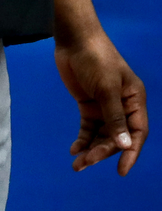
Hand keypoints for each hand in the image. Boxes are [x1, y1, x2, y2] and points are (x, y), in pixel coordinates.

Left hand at [55, 32, 147, 175]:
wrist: (73, 39)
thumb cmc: (96, 59)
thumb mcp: (107, 88)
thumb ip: (115, 117)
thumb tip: (125, 145)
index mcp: (135, 100)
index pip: (137, 132)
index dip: (131, 152)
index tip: (121, 171)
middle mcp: (122, 106)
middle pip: (117, 136)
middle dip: (103, 151)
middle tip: (87, 162)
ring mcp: (104, 106)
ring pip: (101, 135)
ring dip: (91, 149)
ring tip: (77, 163)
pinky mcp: (88, 104)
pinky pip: (88, 127)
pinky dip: (82, 139)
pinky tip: (74, 150)